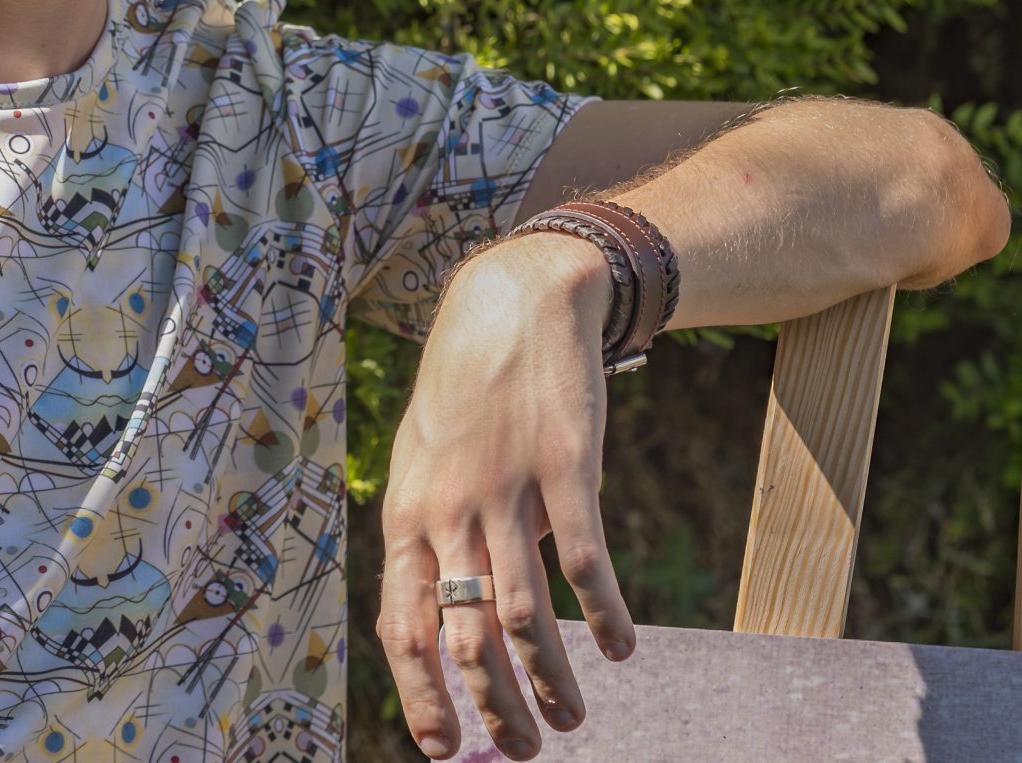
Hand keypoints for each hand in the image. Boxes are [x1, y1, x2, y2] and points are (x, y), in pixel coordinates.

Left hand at [375, 233, 637, 759]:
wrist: (514, 302)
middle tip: (523, 751)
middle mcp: (450, 507)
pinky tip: (618, 648)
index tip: (446, 750)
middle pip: (465, 634)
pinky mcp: (567, 466)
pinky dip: (602, 615)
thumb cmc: (467, 395)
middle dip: (493, 707)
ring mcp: (508, 487)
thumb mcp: (426, 463)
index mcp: (408, 513)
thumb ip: (433, 538)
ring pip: (524, 613)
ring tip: (571, 720)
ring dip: (550, 680)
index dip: (423, 694)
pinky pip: (583, 561)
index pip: (403, 626)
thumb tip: (445, 626)